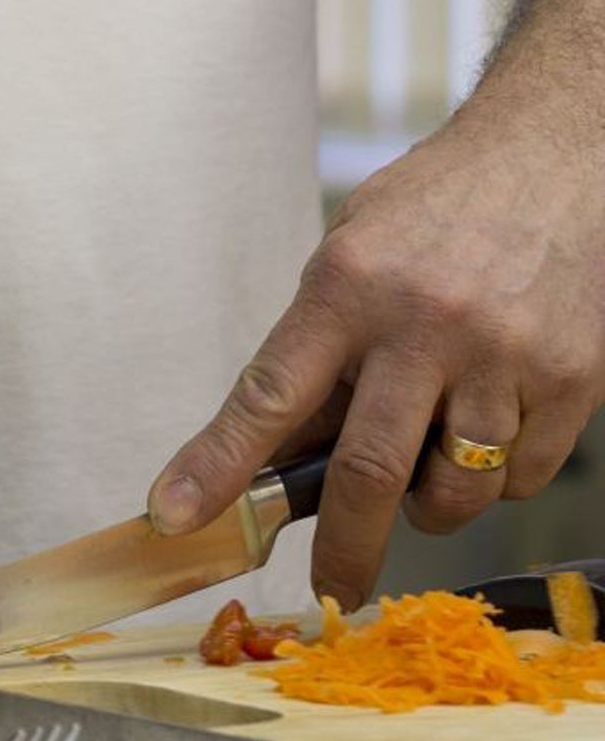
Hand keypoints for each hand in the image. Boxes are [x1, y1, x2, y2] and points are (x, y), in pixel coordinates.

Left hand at [146, 93, 604, 610]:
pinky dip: (496, 479)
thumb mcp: (353, 252)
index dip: (216, 466)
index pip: (267, 395)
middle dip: (341, 545)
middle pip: (365, 472)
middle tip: (332, 583)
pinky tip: (488, 426)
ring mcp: (501, 355)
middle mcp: (422, 323)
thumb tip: (280, 453)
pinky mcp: (567, 380)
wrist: (548, 157)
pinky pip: (519, 478)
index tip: (175, 517)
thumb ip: (321, 347)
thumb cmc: (435, 209)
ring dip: (428, 506)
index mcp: (348, 284)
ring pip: (452, 490)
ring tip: (425, 462)